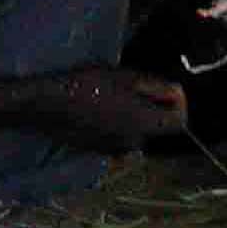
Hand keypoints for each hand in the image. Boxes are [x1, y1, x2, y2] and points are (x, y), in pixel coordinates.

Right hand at [43, 64, 187, 151]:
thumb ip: (154, 87)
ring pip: (138, 129)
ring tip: (114, 94)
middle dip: (154, 105)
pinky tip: (100, 107)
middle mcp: (134, 141)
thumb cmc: (86, 85)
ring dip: (135, 113)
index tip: (166, 88)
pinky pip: (119, 135)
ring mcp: (116, 149)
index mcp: (144, 123)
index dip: (178, 102)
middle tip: (135, 85)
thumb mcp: (124, 77)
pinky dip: (118, 122)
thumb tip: (176, 91)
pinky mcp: (100, 150)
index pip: (179, 121)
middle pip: (157, 125)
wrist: (47, 105)